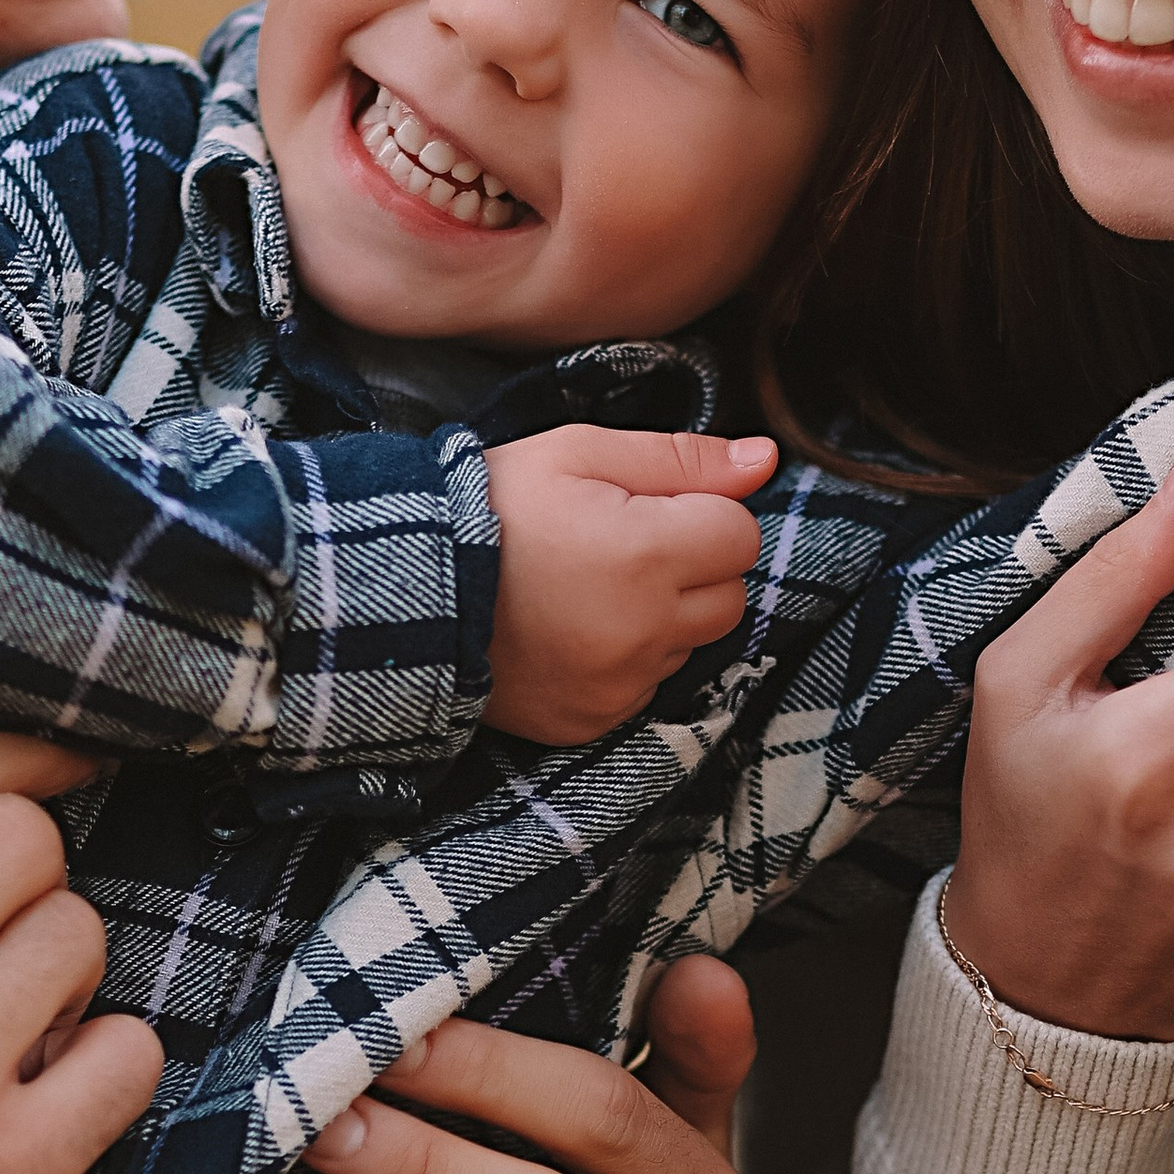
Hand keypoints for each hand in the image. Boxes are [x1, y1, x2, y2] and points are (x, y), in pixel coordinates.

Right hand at [482, 426, 777, 744]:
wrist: (410, 589)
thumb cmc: (492, 507)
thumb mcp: (578, 453)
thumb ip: (681, 458)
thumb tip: (764, 460)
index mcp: (647, 554)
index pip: (740, 535)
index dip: (702, 512)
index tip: (647, 508)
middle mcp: (643, 630)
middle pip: (730, 596)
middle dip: (694, 567)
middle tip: (622, 546)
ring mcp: (619, 684)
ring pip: (691, 643)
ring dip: (662, 615)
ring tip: (590, 588)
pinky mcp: (594, 719)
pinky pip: (647, 686)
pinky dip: (627, 659)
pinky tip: (574, 630)